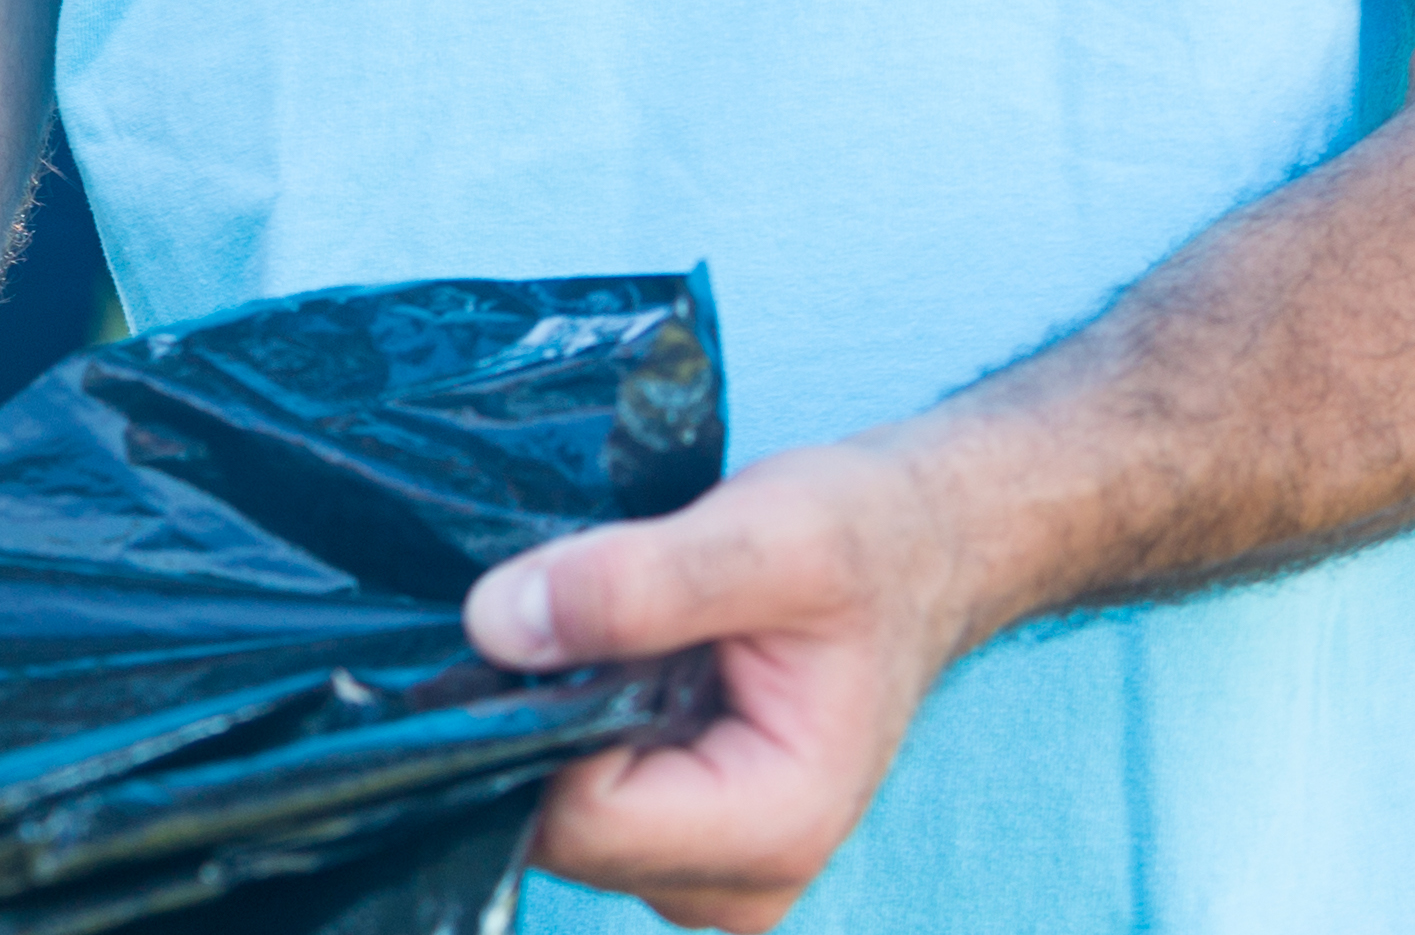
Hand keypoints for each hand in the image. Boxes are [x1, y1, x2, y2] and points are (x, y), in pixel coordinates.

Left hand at [466, 433, 994, 931]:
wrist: (917, 550)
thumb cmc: (862, 541)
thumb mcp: (766, 533)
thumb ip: (634, 584)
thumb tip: (496, 624)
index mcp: (775, 828)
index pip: (578, 819)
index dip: (527, 718)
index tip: (533, 619)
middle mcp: (738, 881)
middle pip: (558, 831)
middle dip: (538, 720)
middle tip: (578, 613)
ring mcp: (704, 870)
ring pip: (556, 818)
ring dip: (552, 721)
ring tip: (613, 635)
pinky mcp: (680, 839)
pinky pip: (576, 803)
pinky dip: (572, 727)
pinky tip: (611, 663)